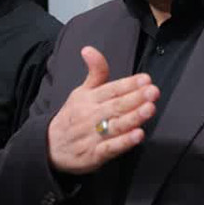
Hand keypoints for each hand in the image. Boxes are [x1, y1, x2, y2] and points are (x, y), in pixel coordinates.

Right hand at [47, 46, 157, 174]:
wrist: (50, 147)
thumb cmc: (72, 117)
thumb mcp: (81, 92)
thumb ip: (94, 72)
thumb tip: (89, 49)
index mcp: (89, 98)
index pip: (111, 89)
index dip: (129, 84)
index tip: (145, 79)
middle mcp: (90, 115)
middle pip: (116, 106)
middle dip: (136, 98)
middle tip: (153, 91)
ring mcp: (92, 136)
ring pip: (115, 125)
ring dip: (133, 117)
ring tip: (149, 109)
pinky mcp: (93, 155)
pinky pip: (110, 147)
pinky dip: (124, 142)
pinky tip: (138, 135)